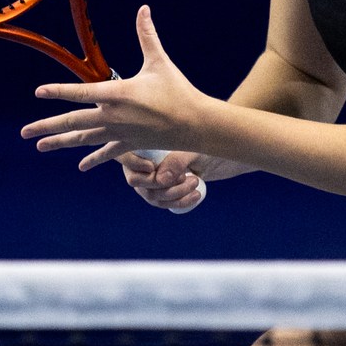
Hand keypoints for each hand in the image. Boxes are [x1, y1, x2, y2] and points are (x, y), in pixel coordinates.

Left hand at [22, 5, 207, 169]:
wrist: (195, 124)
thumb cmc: (178, 90)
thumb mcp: (159, 61)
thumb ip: (147, 35)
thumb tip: (144, 8)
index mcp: (117, 94)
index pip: (80, 92)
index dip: (58, 91)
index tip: (39, 92)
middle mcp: (113, 116)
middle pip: (73, 121)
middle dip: (46, 126)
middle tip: (24, 132)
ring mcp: (119, 133)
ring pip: (83, 139)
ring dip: (60, 142)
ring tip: (40, 146)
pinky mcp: (129, 145)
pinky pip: (107, 153)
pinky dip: (93, 158)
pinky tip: (80, 165)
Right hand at [117, 149, 244, 213]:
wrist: (222, 153)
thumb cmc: (204, 142)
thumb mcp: (192, 148)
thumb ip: (177, 160)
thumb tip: (160, 179)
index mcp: (143, 143)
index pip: (123, 155)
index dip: (132, 163)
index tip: (152, 167)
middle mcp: (142, 162)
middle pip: (135, 180)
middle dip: (157, 183)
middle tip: (184, 176)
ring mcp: (151, 179)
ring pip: (151, 195)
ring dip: (172, 194)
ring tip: (195, 183)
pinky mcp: (165, 191)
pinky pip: (164, 202)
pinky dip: (179, 202)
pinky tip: (195, 196)